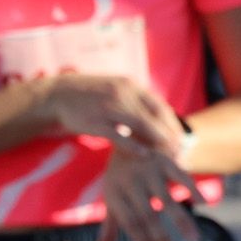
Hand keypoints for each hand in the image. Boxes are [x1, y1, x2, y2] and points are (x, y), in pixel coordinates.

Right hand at [42, 74, 184, 155]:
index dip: (172, 123)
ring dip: (156, 140)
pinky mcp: (94, 121)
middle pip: (152, 115)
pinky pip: (117, 134)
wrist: (58, 94)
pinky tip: (144, 155)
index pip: (159, 105)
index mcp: (130, 86)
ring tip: (168, 155)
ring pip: (139, 124)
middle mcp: (122, 94)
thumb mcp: (116, 90)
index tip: (182, 138)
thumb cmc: (92, 96)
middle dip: (169, 134)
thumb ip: (135, 101)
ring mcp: (108, 107)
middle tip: (181, 150)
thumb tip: (158, 117)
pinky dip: (132, 145)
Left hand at [96, 139, 205, 240]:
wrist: (128, 134)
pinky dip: (193, 189)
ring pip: (166, 200)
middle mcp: (130, 182)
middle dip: (162, 239)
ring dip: (182, 222)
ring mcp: (148, 170)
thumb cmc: (121, 174)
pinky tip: (204, 203)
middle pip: (148, 216)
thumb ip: (110, 224)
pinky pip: (181, 176)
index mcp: (114, 194)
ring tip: (194, 240)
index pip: (130, 225)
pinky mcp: (164, 159)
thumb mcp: (112, 195)